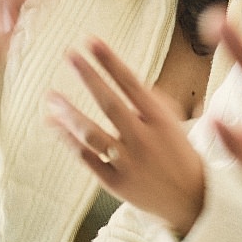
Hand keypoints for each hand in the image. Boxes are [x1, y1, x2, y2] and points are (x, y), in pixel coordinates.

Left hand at [46, 38, 206, 235]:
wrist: (191, 200)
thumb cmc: (178, 153)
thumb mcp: (174, 123)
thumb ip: (151, 100)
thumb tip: (124, 80)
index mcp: (161, 120)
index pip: (132, 83)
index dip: (110, 62)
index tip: (92, 41)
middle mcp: (144, 138)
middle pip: (110, 104)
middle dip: (89, 77)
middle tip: (70, 56)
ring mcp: (128, 162)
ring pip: (91, 134)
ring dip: (69, 113)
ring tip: (51, 96)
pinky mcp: (115, 182)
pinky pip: (86, 158)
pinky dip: (68, 140)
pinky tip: (53, 124)